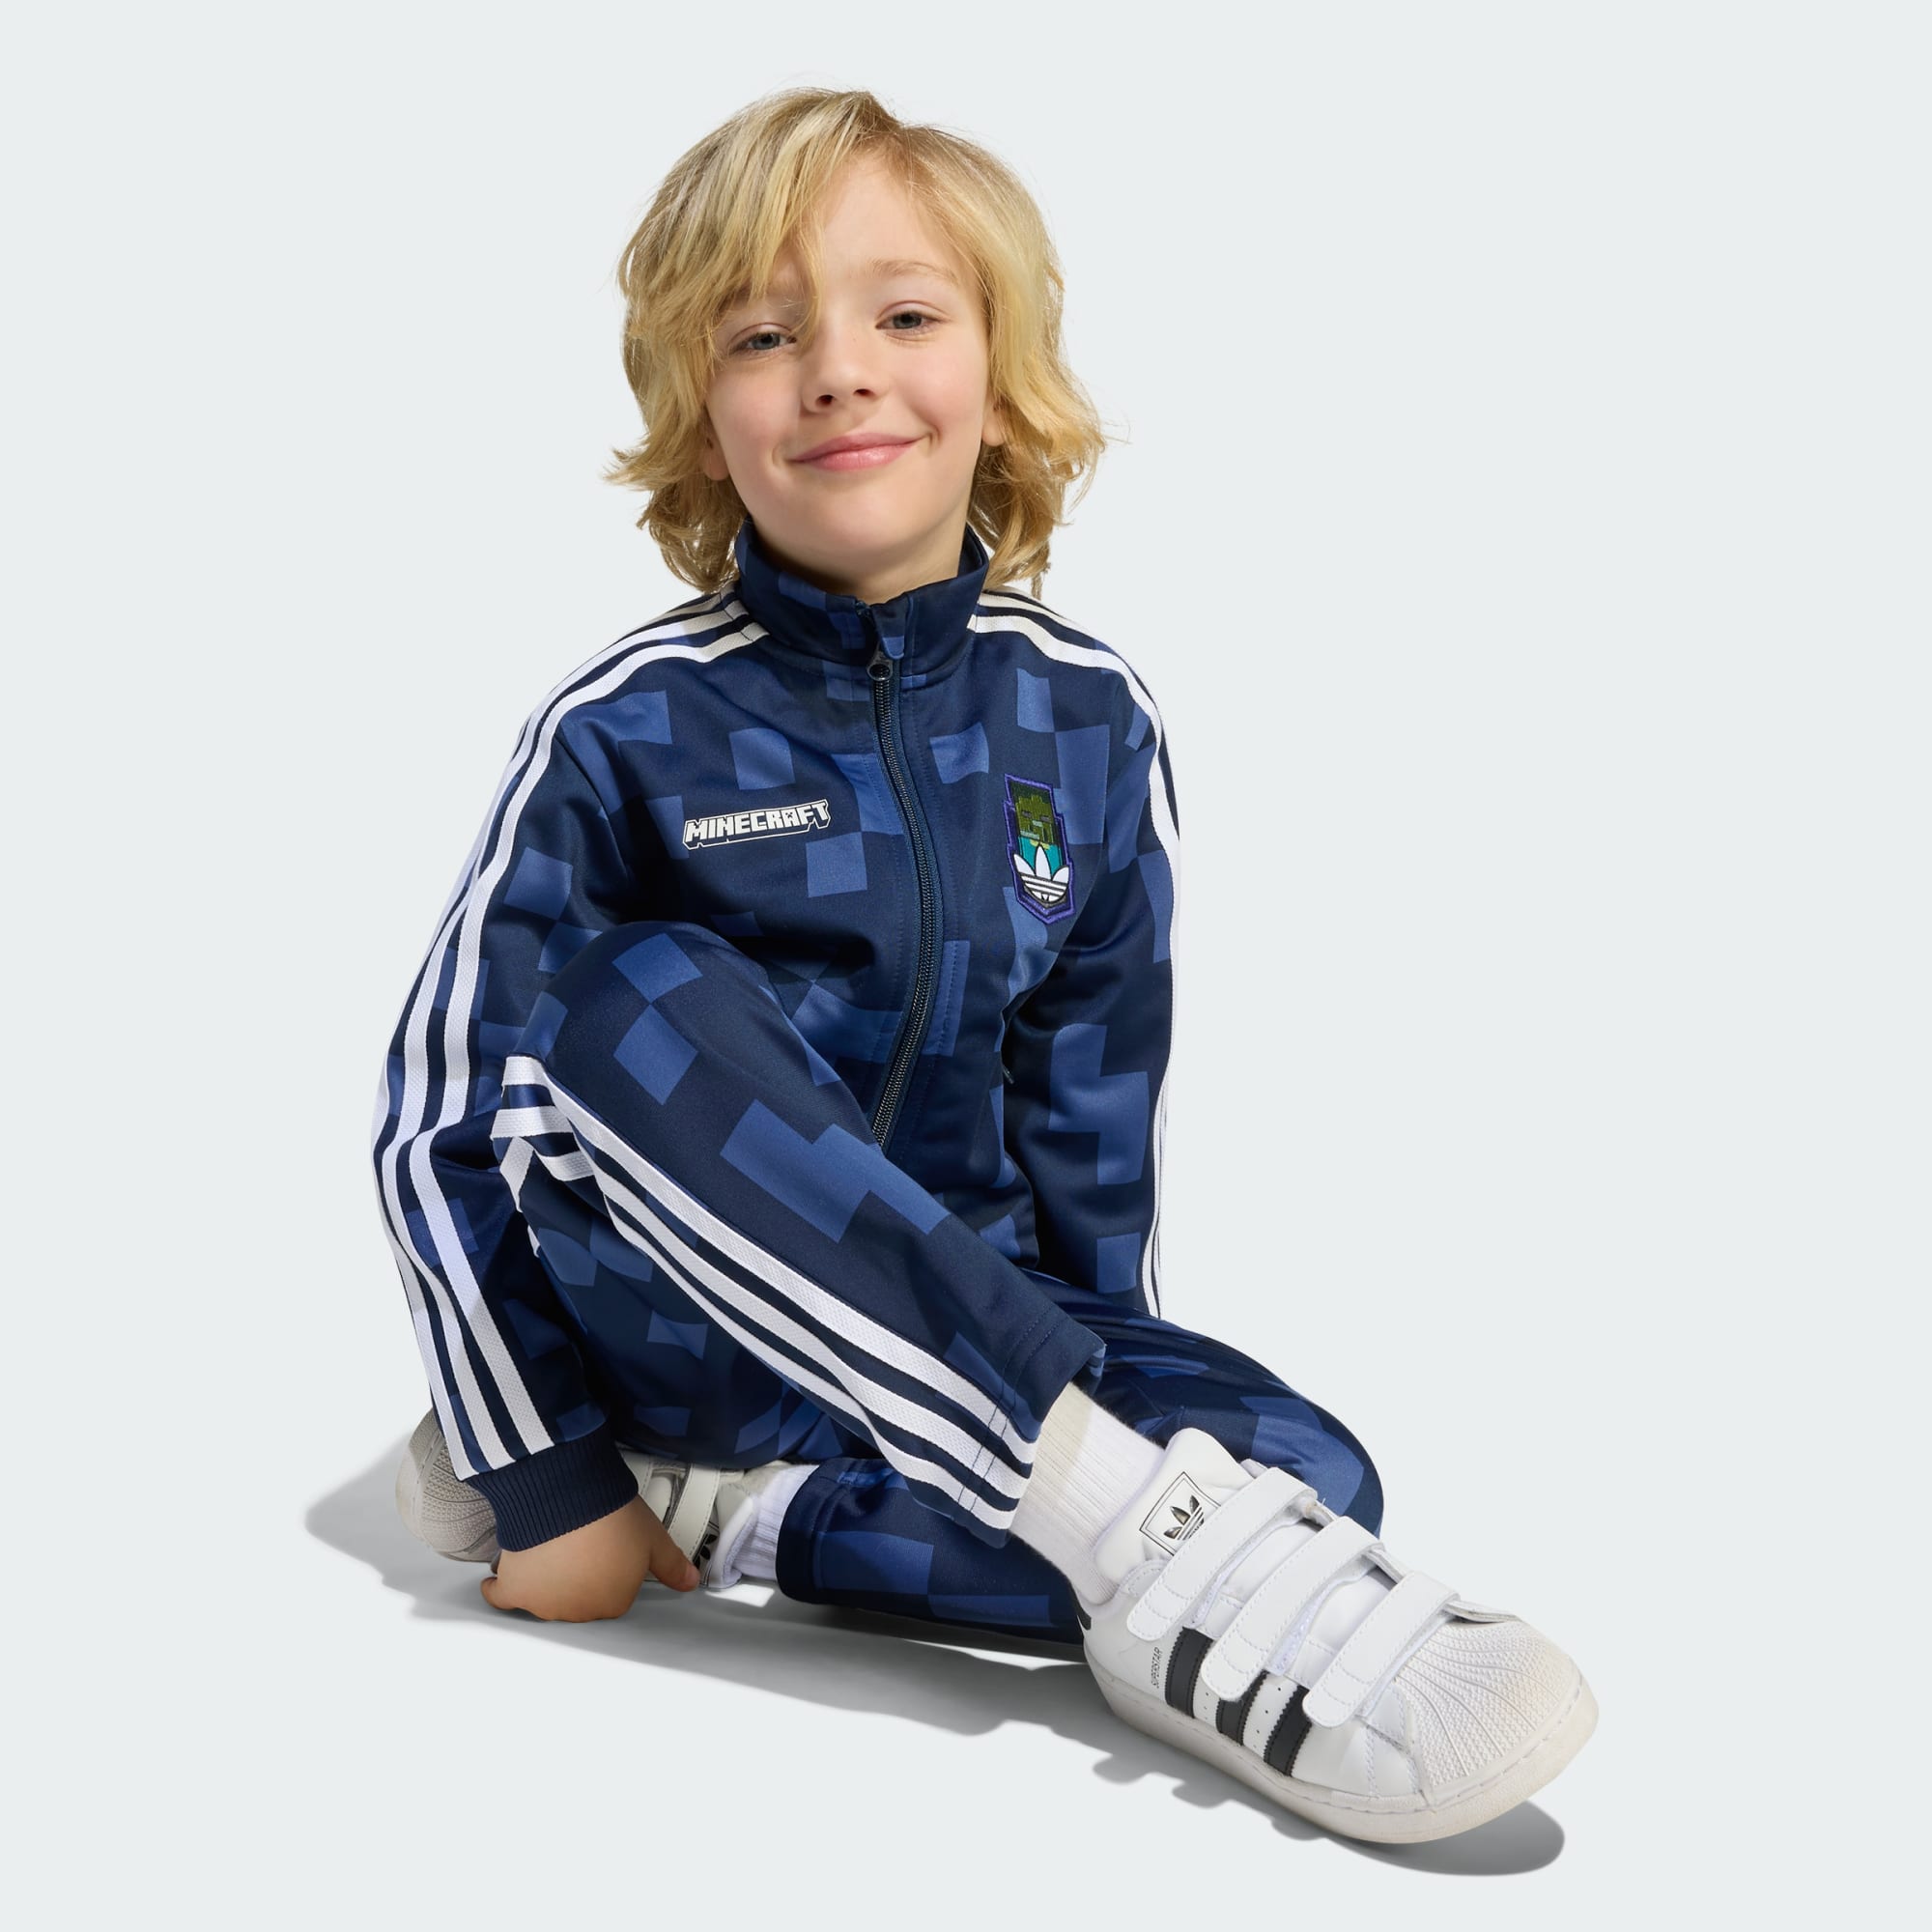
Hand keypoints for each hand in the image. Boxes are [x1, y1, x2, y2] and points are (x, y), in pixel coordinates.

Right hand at [479, 1496, 701, 1621]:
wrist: (570, 1497)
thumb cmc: (612, 1517)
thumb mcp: (653, 1539)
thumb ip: (672, 1564)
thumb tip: (691, 1582)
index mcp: (612, 1603)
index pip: (612, 1593)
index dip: (611, 1569)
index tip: (608, 1551)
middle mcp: (577, 1612)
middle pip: (576, 1597)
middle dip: (579, 1575)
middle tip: (580, 1544)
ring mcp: (543, 1603)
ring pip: (542, 1596)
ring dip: (545, 1577)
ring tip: (551, 1546)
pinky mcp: (514, 1588)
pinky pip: (501, 1596)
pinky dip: (499, 1588)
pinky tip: (499, 1580)